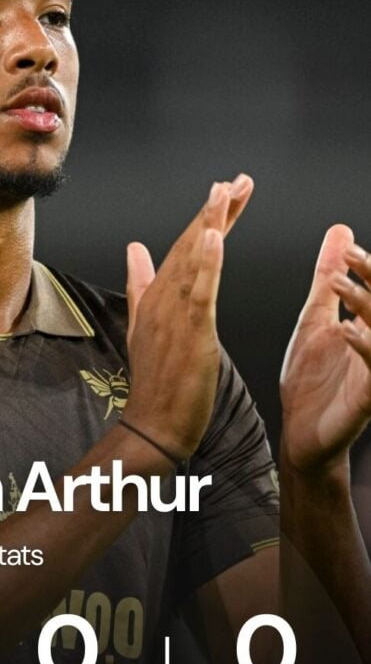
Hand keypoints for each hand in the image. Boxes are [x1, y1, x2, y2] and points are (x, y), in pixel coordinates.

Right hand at [123, 174, 253, 458]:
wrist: (153, 422)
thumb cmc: (155, 379)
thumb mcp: (144, 325)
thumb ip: (140, 285)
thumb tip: (134, 249)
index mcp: (155, 297)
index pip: (183, 248)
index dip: (205, 218)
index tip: (223, 191)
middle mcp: (162, 299)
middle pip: (190, 246)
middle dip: (214, 211)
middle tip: (235, 180)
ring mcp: (175, 315)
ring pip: (195, 260)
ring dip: (211, 223)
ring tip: (226, 191)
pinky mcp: (191, 332)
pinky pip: (201, 291)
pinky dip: (208, 263)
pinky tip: (215, 237)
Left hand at [280, 224, 370, 472]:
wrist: (300, 432)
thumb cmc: (311, 380)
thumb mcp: (316, 320)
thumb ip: (329, 280)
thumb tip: (341, 230)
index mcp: (368, 327)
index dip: (367, 268)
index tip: (346, 249)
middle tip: (350, 257)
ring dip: (366, 305)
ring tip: (340, 286)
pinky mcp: (369, 398)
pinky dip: (363, 346)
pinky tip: (346, 330)